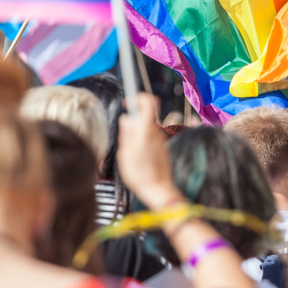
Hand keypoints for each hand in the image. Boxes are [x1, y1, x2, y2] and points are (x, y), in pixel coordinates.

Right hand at [117, 93, 180, 209]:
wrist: (158, 190)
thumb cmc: (139, 174)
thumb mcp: (125, 153)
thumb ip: (127, 133)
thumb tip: (127, 118)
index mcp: (146, 130)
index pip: (148, 102)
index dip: (138, 97)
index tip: (128, 103)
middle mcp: (156, 132)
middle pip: (145, 116)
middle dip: (133, 122)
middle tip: (124, 139)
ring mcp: (161, 140)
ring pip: (146, 129)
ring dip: (137, 135)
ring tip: (130, 154)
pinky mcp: (162, 148)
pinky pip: (150, 139)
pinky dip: (142, 143)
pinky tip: (138, 159)